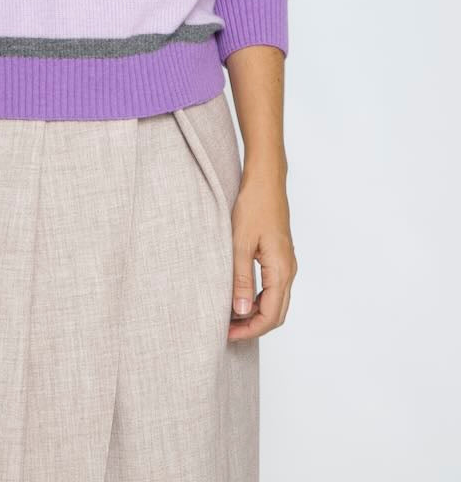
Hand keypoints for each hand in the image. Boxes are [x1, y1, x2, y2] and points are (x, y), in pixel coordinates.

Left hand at [227, 173, 296, 340]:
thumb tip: (241, 312)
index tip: (227, 334)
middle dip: (252, 327)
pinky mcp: (279, 257)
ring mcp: (286, 264)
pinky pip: (272, 288)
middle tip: (226, 331)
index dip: (249, 330)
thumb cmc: (253, 206)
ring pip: (275, 301)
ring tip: (228, 316)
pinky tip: (238, 296)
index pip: (270, 315)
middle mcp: (288, 270)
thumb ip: (240, 279)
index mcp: (281, 270)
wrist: (265, 180)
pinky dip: (257, 299)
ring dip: (255, 314)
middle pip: (276, 313)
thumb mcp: (240, 243)